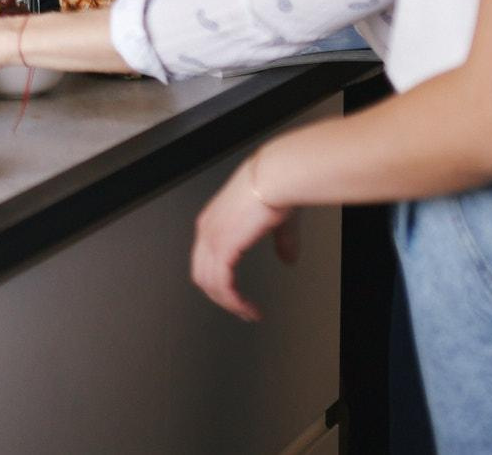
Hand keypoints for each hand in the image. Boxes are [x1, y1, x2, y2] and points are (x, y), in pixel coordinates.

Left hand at [191, 156, 298, 321]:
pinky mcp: (222, 247)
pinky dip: (234, 301)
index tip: (235, 295)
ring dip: (229, 304)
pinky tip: (247, 308)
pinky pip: (222, 285)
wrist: (276, 177)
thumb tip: (288, 259)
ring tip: (248, 314)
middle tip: (241, 311)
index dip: (218, 281)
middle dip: (221, 297)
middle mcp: (207, 230)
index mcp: (213, 221)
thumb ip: (281, 242)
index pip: (205, 260)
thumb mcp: (276, 222)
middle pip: (203, 275)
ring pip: (210, 284)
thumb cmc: (276, 188)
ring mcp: (211, 239)